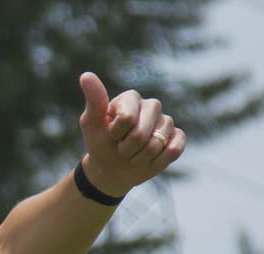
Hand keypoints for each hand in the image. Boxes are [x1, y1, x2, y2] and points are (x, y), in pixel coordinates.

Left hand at [77, 71, 184, 196]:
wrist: (112, 168)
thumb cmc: (100, 143)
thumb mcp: (91, 123)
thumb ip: (94, 100)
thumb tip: (86, 75)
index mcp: (131, 98)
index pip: (127, 119)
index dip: (116, 134)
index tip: (110, 135)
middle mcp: (151, 105)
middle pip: (141, 134)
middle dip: (127, 148)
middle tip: (121, 148)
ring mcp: (166, 121)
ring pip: (157, 144)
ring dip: (140, 157)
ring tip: (134, 154)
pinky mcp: (177, 137)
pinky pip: (173, 150)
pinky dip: (158, 160)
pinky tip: (150, 158)